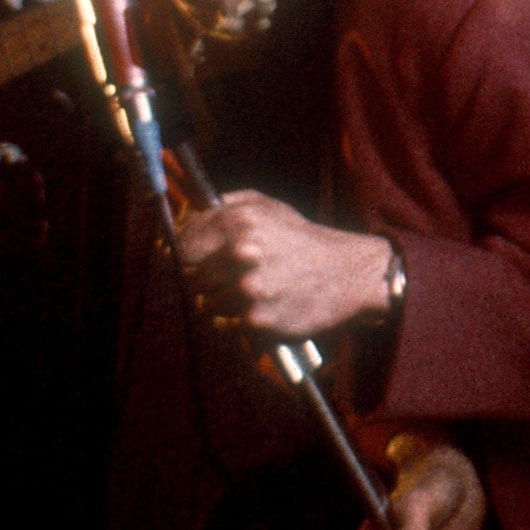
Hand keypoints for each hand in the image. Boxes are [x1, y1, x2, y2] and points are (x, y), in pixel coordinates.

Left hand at [175, 190, 392, 336]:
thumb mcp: (270, 207)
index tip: (185, 262)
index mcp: (240, 222)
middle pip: (192, 278)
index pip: (183, 244)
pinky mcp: (258, 320)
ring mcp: (248, 289)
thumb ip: (228, 204)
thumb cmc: (305, 239)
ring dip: (221, 303)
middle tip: (225, 281)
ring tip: (249, 295)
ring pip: (207, 304)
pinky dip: (237, 321)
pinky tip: (260, 308)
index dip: (180, 255)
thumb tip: (190, 212)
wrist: (348, 274)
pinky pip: (227, 326)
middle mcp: (241, 254)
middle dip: (205, 281)